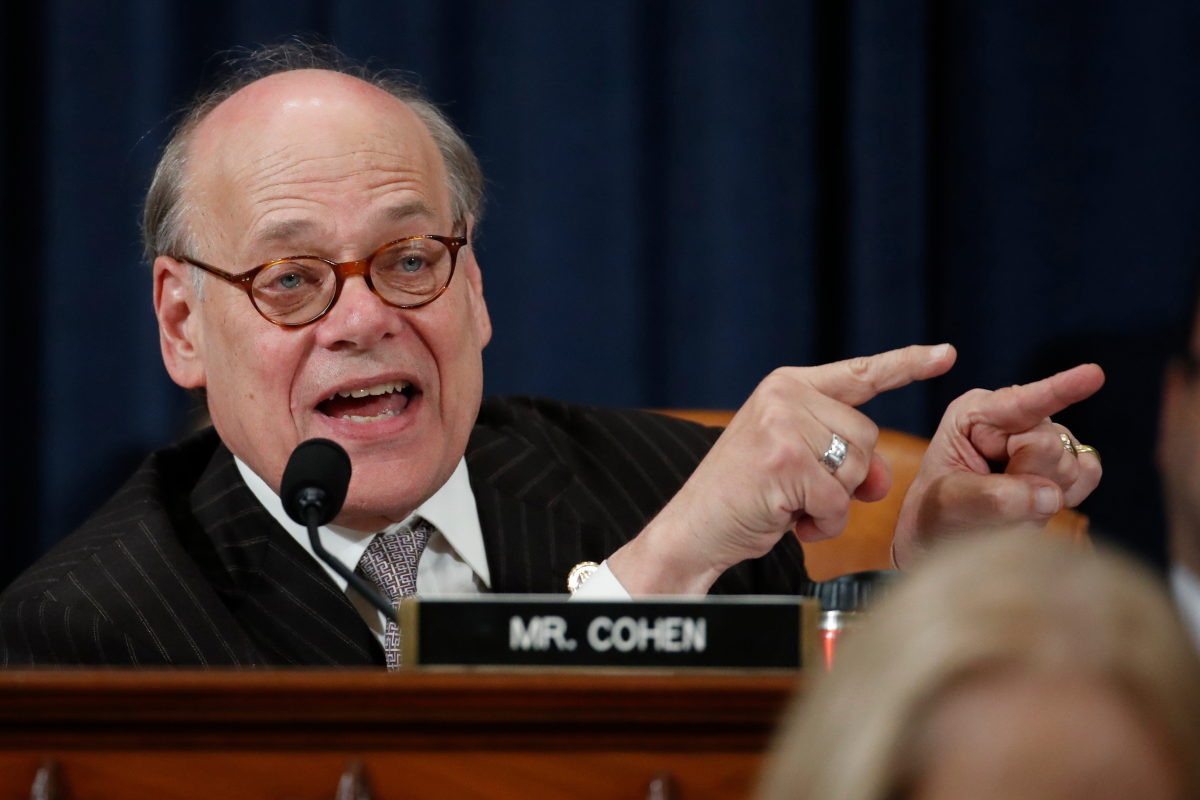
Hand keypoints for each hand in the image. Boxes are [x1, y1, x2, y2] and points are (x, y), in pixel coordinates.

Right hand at [607, 344, 956, 594]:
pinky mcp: (784, 462)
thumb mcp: (792, 460)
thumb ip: (841, 454)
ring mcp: (783, 426)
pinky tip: (787, 521)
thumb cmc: (744, 496)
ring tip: (789, 505)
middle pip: (866, 437)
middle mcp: (784, 395)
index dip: (906, 365)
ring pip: (856, 470)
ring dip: (832, 504)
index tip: (945, 354)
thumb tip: (882, 479)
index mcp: (786, 385)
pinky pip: (836, 503)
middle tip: (800, 492)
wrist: (692, 528)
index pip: (859, 373)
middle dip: (847, 477)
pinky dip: (820, 525)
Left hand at [892, 364, 1104, 567]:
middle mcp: (1012, 417)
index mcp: (975, 413)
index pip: (1021, 404)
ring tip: (1009, 501)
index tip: (1093, 374)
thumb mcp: (948, 503)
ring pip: (1071, 464)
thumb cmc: (936, 512)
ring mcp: (1041, 436)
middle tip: (993, 495)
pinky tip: (1037, 501)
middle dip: (1027, 479)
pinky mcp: (1064, 459)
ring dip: (1043, 493)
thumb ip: (993, 498)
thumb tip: (1049, 497)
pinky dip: (1069, 494)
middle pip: (1049, 445)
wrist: (946, 537)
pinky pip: (1088, 474)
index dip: (1058, 389)